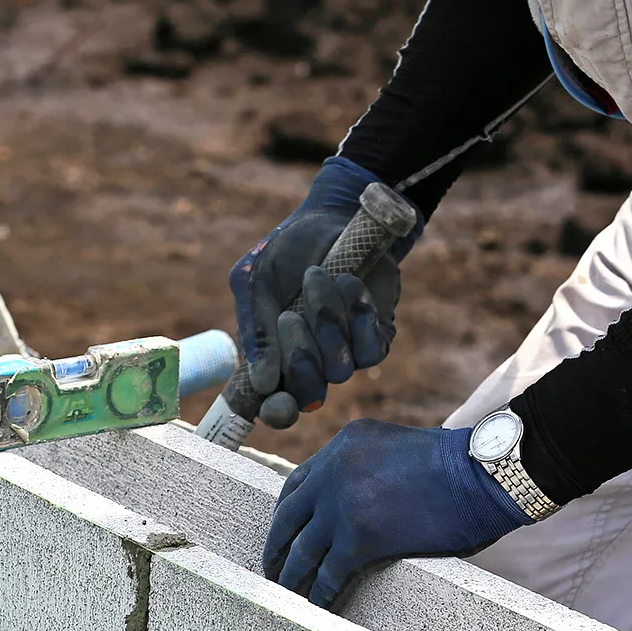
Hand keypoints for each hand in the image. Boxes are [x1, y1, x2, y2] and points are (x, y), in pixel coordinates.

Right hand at [230, 157, 420, 428]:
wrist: (334, 218)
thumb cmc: (287, 251)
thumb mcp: (256, 281)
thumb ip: (255, 329)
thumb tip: (262, 382)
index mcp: (273, 357)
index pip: (275, 405)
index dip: (275, 412)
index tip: (274, 403)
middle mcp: (310, 364)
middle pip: (309, 395)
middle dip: (298, 358)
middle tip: (289, 315)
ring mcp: (344, 353)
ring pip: (340, 370)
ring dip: (327, 322)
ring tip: (317, 277)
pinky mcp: (376, 337)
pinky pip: (371, 351)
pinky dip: (358, 315)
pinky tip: (350, 284)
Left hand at [264, 420, 530, 608]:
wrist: (485, 475)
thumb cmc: (459, 467)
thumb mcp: (398, 450)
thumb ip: (370, 469)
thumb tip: (361, 503)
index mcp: (344, 444)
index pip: (298, 483)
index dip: (288, 513)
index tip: (285, 533)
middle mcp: (334, 469)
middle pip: (288, 515)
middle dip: (277, 545)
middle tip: (271, 568)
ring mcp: (342, 503)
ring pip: (302, 549)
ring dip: (292, 575)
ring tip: (287, 594)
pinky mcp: (359, 537)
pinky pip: (328, 572)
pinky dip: (321, 593)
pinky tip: (319, 606)